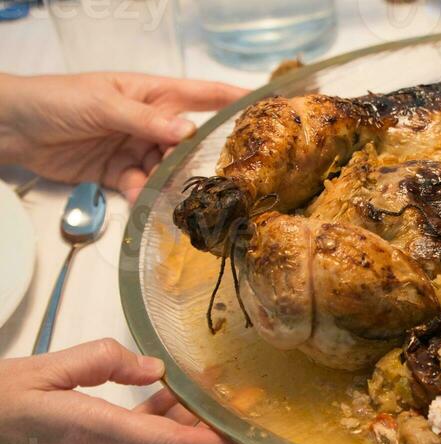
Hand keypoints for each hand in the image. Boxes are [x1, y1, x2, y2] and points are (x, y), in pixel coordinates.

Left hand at [0, 72, 245, 202]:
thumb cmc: (58, 100)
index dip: (231, 101)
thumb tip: (189, 133)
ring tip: (174, 199)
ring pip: (169, 172)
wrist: (13, 126)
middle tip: (220, 183)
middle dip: (202, 162)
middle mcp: (149, 121)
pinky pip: (143, 188)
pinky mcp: (120, 174)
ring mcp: (136, 149)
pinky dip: (144, 197)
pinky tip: (140, 201)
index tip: (265, 109)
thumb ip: (147, 121)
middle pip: (189, 144)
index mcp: (151, 94)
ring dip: (170, 186)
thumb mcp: (104, 105)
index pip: (200, 95)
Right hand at [0, 339, 249, 443]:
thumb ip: (102, 362)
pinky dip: (156, 434)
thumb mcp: (42, 368)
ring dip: (185, 432)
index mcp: (97, 434)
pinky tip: (162, 404)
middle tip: (249, 418)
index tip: (256, 439)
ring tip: (205, 397)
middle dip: (217, 439)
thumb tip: (154, 368)